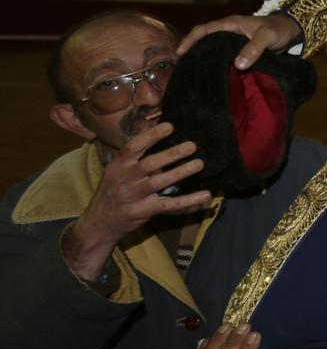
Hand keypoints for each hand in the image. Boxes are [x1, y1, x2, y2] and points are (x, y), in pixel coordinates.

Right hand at [62, 121, 209, 282]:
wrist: (99, 222)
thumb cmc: (112, 190)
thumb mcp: (115, 170)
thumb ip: (133, 156)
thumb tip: (152, 131)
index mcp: (118, 165)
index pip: (133, 147)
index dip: (151, 136)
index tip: (170, 126)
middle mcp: (125, 179)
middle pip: (149, 164)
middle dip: (171, 154)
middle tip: (191, 145)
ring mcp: (134, 196)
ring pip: (159, 182)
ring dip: (180, 172)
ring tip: (199, 164)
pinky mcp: (144, 211)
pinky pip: (169, 204)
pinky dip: (188, 200)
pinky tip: (205, 194)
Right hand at [177, 14, 303, 70]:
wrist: (291, 31)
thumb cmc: (278, 30)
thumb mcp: (267, 37)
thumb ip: (254, 49)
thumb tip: (238, 65)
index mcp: (230, 24)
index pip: (203, 30)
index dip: (189, 40)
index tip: (180, 54)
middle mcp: (228, 32)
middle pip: (204, 41)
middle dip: (192, 52)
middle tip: (183, 68)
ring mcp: (233, 42)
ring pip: (213, 50)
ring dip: (204, 59)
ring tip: (194, 74)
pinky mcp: (239, 51)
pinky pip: (224, 57)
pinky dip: (217, 64)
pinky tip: (214, 76)